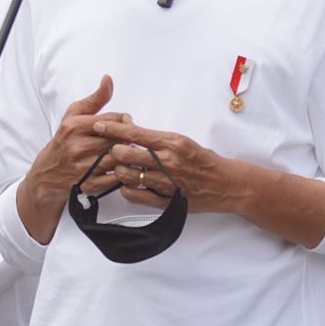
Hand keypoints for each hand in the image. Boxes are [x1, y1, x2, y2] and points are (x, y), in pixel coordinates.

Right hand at [17, 76, 132, 243]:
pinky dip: (123, 174)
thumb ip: (94, 99)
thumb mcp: (73, 116)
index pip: (112, 120)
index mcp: (74, 126)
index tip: (127, 125)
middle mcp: (76, 146)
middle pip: (117, 140)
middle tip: (131, 141)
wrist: (47, 175)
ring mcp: (82, 167)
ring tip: (129, 154)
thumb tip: (108, 79)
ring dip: (128, 156)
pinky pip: (115, 179)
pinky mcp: (88, 185)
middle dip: (128, 140)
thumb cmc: (64, 141)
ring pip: (118, 159)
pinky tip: (122, 169)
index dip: (125, 121)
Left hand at [93, 119, 229, 211]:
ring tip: (123, 168)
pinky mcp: (165, 201)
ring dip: (120, 171)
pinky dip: (127, 189)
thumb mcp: (182, 141)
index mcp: (172, 142)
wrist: (225, 184)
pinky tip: (130, 185)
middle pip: (125, 154)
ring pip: (127, 176)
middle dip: (114, 151)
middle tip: (113, 151)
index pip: (135, 133)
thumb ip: (156, 138)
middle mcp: (168, 161)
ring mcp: (166, 182)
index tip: (99, 125)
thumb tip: (130, 129)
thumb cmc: (203, 160)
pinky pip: (135, 196)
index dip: (113, 129)